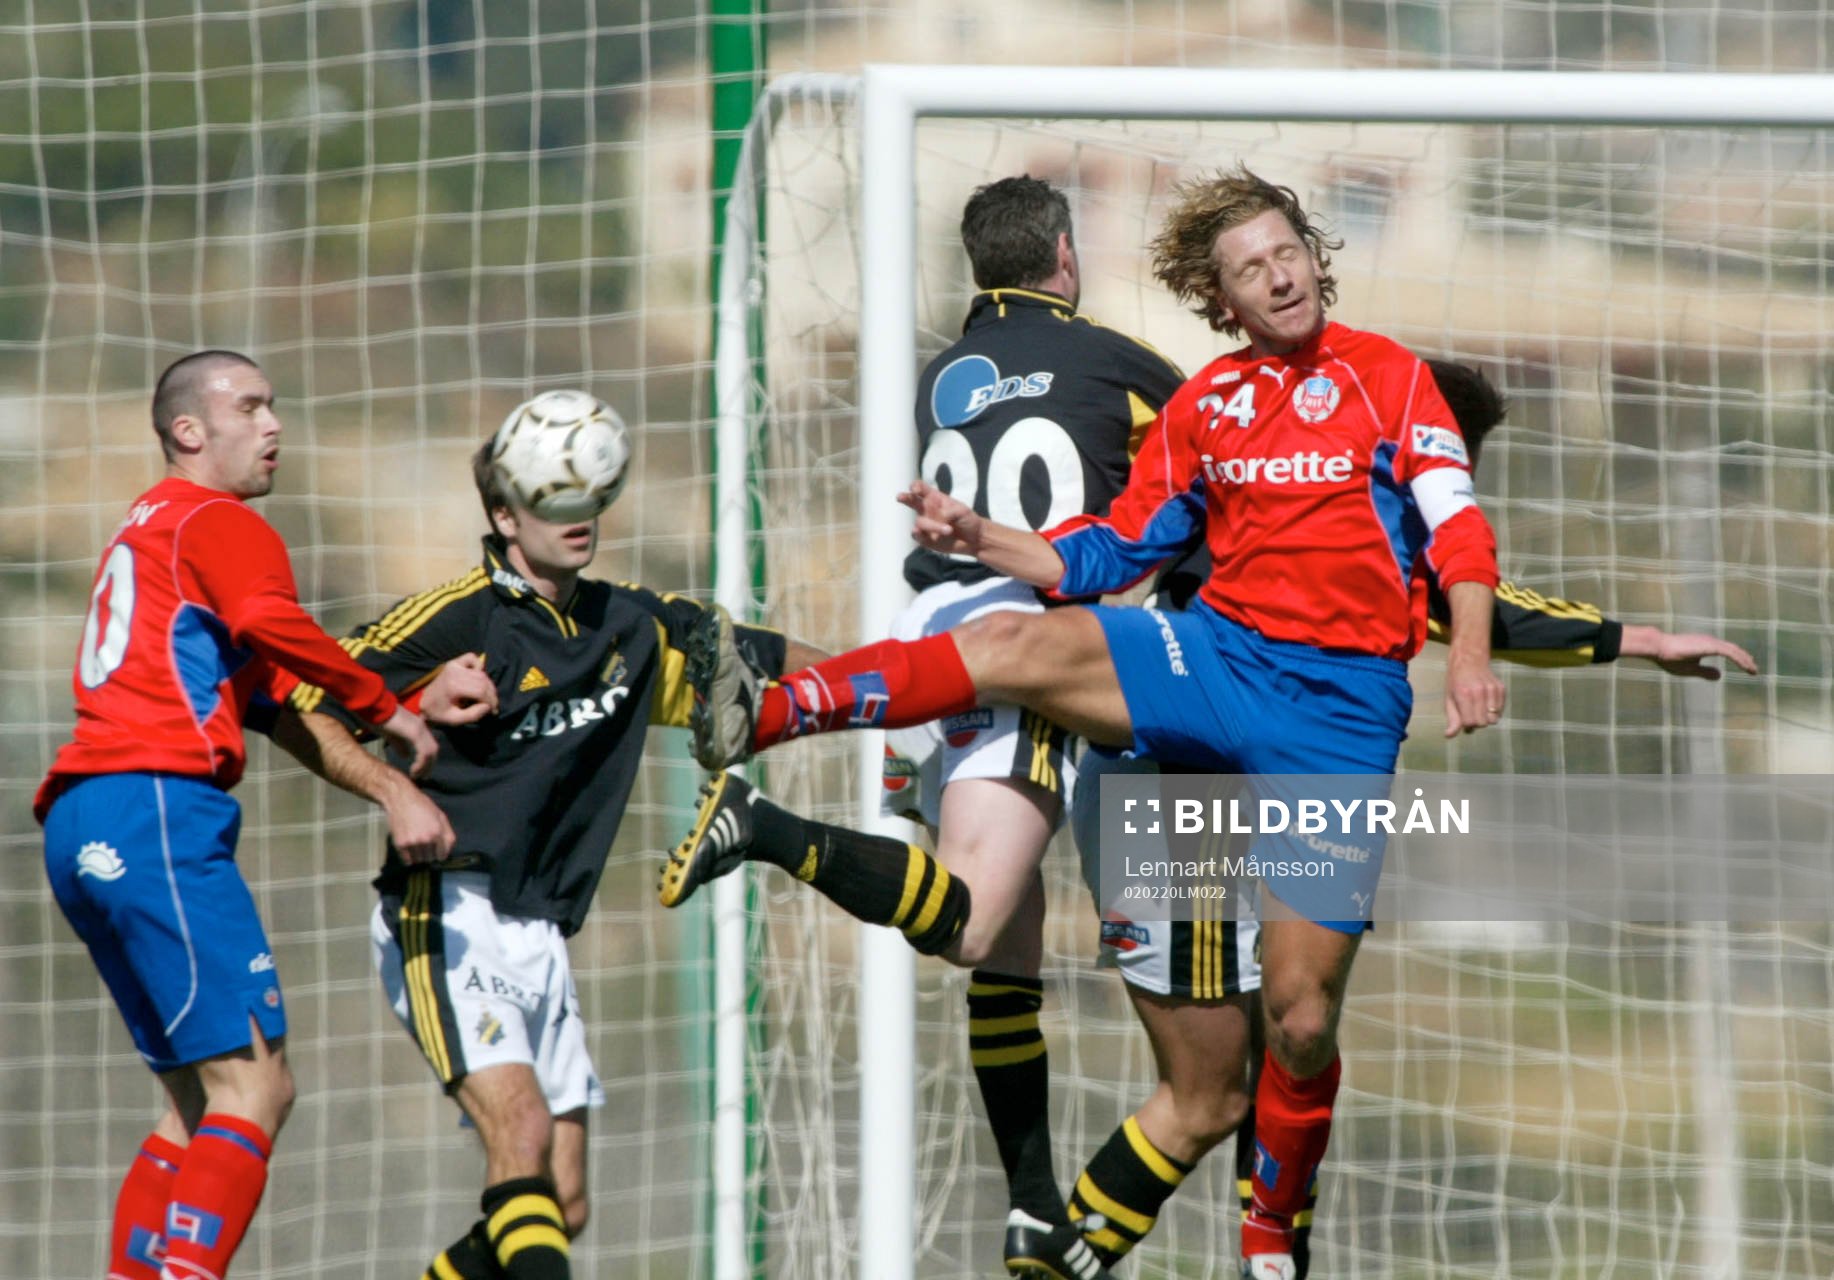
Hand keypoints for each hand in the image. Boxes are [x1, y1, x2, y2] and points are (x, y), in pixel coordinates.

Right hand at [378, 704, 438, 777]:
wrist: (374, 706)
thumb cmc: (379, 718)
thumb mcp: (390, 735)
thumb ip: (399, 745)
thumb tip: (406, 756)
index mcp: (417, 727)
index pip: (429, 746)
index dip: (427, 760)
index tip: (421, 772)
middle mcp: (422, 727)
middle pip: (434, 750)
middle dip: (429, 765)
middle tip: (423, 777)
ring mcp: (420, 730)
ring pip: (431, 752)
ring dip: (426, 766)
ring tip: (417, 776)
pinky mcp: (415, 733)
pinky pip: (424, 752)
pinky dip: (421, 764)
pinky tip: (414, 771)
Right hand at [383, 777, 454, 864]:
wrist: (401, 799)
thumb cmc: (423, 806)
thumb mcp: (441, 816)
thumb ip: (448, 834)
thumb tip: (448, 850)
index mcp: (437, 833)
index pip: (442, 855)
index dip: (440, 854)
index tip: (437, 852)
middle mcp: (426, 840)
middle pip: (430, 858)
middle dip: (430, 854)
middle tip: (426, 846)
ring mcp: (412, 843)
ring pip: (419, 860)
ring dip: (419, 856)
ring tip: (417, 846)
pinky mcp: (400, 844)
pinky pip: (407, 860)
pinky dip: (409, 858)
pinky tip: (410, 851)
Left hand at [421, 653, 498, 725]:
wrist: (424, 701)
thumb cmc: (439, 713)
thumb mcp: (455, 720)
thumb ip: (473, 715)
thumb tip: (488, 706)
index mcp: (453, 687)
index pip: (481, 691)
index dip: (491, 701)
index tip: (493, 711)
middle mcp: (454, 672)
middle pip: (483, 681)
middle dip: (491, 694)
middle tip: (493, 705)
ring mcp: (453, 665)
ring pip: (480, 672)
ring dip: (488, 684)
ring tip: (487, 696)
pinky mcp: (454, 662)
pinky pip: (472, 658)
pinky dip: (479, 666)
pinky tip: (478, 679)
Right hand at [898, 479, 982, 556]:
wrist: (974, 540)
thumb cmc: (968, 520)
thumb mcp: (962, 511)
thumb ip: (949, 511)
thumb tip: (938, 518)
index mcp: (935, 498)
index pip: (922, 489)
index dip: (916, 487)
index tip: (915, 489)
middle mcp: (927, 510)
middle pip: (911, 501)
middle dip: (905, 498)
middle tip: (899, 497)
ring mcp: (926, 524)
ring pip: (919, 523)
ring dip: (932, 526)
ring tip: (949, 530)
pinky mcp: (925, 539)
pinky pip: (917, 536)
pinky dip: (919, 535)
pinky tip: (921, 534)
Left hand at [1444, 651, 1505, 737]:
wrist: (1469, 660)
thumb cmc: (1456, 681)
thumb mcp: (1449, 698)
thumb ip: (1452, 718)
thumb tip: (1449, 735)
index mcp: (1464, 695)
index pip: (1470, 723)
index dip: (1467, 724)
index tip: (1464, 718)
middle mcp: (1480, 692)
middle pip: (1483, 723)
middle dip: (1477, 722)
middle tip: (1471, 713)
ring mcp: (1492, 690)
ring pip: (1494, 719)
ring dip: (1486, 717)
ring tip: (1478, 707)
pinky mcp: (1501, 688)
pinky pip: (1500, 710)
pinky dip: (1494, 710)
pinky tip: (1486, 701)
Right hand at [1619, 624, 1758, 679]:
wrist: (1659, 647)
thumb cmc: (1670, 658)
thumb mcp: (1690, 669)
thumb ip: (1705, 672)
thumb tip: (1720, 676)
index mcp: (1705, 646)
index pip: (1726, 650)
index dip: (1738, 658)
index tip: (1746, 666)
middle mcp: (1710, 641)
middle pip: (1733, 649)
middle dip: (1745, 659)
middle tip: (1753, 669)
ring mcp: (1711, 642)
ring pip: (1734, 651)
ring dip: (1745, 660)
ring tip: (1753, 670)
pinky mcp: (1710, 646)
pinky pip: (1730, 653)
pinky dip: (1740, 660)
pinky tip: (1746, 667)